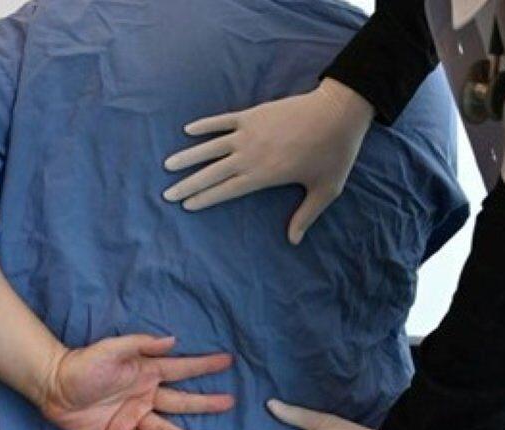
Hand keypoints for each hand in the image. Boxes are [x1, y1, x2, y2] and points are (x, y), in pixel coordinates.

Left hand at [40, 335, 233, 429]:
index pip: (182, 369)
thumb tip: (173, 340)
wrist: (53, 386)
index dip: (204, 365)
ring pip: (166, 428)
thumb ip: (141, 344)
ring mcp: (134, 415)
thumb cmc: (83, 363)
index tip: (227, 360)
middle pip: (181, 401)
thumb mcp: (111, 348)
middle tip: (229, 402)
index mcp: (147, 371)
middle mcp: (146, 394)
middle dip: (205, 402)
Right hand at [163, 78, 374, 244]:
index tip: (187, 205)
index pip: (227, 190)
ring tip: (168, 165)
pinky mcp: (253, 114)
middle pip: (212, 172)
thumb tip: (294, 241)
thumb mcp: (324, 191)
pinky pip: (222, 120)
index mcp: (264, 176)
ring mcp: (249, 132)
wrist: (337, 113)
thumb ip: (305, 216)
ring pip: (210, 147)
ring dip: (188, 156)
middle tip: (167, 193)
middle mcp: (250, 155)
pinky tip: (188, 130)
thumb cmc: (334, 154)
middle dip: (188, 184)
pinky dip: (205, 125)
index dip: (205, 198)